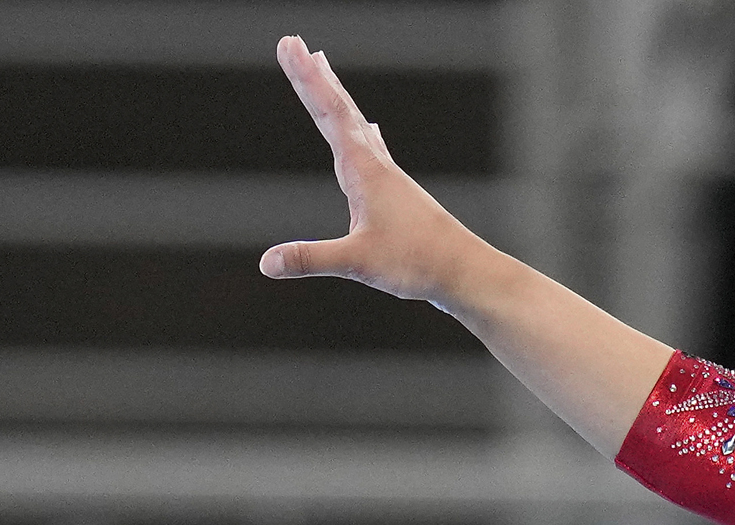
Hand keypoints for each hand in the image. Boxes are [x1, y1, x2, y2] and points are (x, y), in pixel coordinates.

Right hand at [258, 36, 486, 303]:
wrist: (467, 272)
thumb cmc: (419, 264)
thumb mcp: (358, 262)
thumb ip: (311, 258)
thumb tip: (267, 263)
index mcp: (365, 170)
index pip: (329, 113)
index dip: (306, 78)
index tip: (289, 44)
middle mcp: (377, 166)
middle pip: (340, 110)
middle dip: (314, 76)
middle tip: (294, 42)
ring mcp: (389, 178)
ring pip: (356, 126)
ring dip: (336, 97)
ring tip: (323, 69)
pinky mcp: (397, 194)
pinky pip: (372, 149)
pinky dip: (362, 132)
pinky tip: (371, 130)